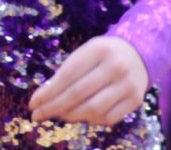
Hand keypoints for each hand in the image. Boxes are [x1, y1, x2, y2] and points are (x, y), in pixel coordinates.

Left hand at [28, 36, 148, 125]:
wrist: (138, 53)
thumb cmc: (102, 53)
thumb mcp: (85, 52)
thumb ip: (67, 71)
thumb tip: (45, 97)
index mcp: (98, 49)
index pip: (68, 75)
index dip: (48, 92)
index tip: (33, 102)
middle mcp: (115, 67)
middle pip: (78, 93)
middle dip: (54, 106)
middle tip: (38, 115)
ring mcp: (127, 85)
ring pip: (93, 109)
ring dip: (71, 115)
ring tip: (58, 114)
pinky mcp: (136, 101)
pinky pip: (109, 118)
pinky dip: (91, 120)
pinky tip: (81, 116)